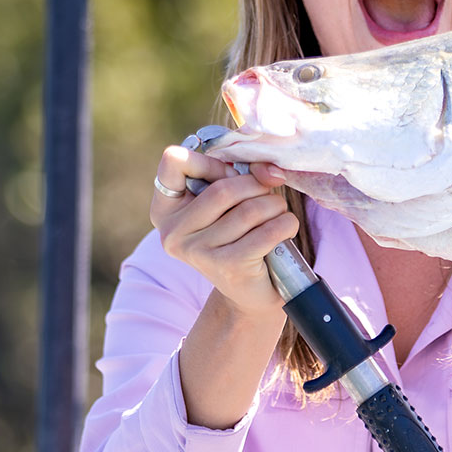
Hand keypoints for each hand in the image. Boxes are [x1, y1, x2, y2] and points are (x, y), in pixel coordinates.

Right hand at [150, 145, 297, 318]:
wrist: (249, 290)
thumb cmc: (239, 234)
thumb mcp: (230, 200)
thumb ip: (243, 174)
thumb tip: (270, 172)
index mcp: (165, 209)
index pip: (173, 161)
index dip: (210, 162)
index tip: (229, 175)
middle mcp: (173, 232)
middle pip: (224, 189)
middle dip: (256, 187)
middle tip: (267, 197)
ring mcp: (197, 252)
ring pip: (250, 210)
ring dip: (275, 206)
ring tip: (276, 214)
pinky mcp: (227, 266)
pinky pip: (267, 231)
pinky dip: (285, 224)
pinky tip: (284, 229)